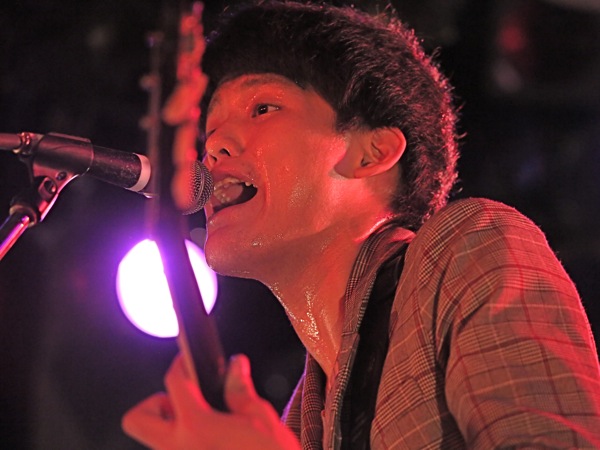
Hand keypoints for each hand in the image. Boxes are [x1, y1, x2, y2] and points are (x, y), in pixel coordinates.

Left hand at [122, 353, 300, 449]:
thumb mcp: (260, 419)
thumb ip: (240, 391)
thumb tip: (235, 367)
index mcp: (196, 426)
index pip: (174, 383)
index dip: (180, 364)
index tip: (186, 361)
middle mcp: (177, 448)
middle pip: (137, 418)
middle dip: (156, 403)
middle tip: (182, 402)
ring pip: (152, 441)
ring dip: (167, 428)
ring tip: (198, 426)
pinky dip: (185, 445)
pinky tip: (210, 444)